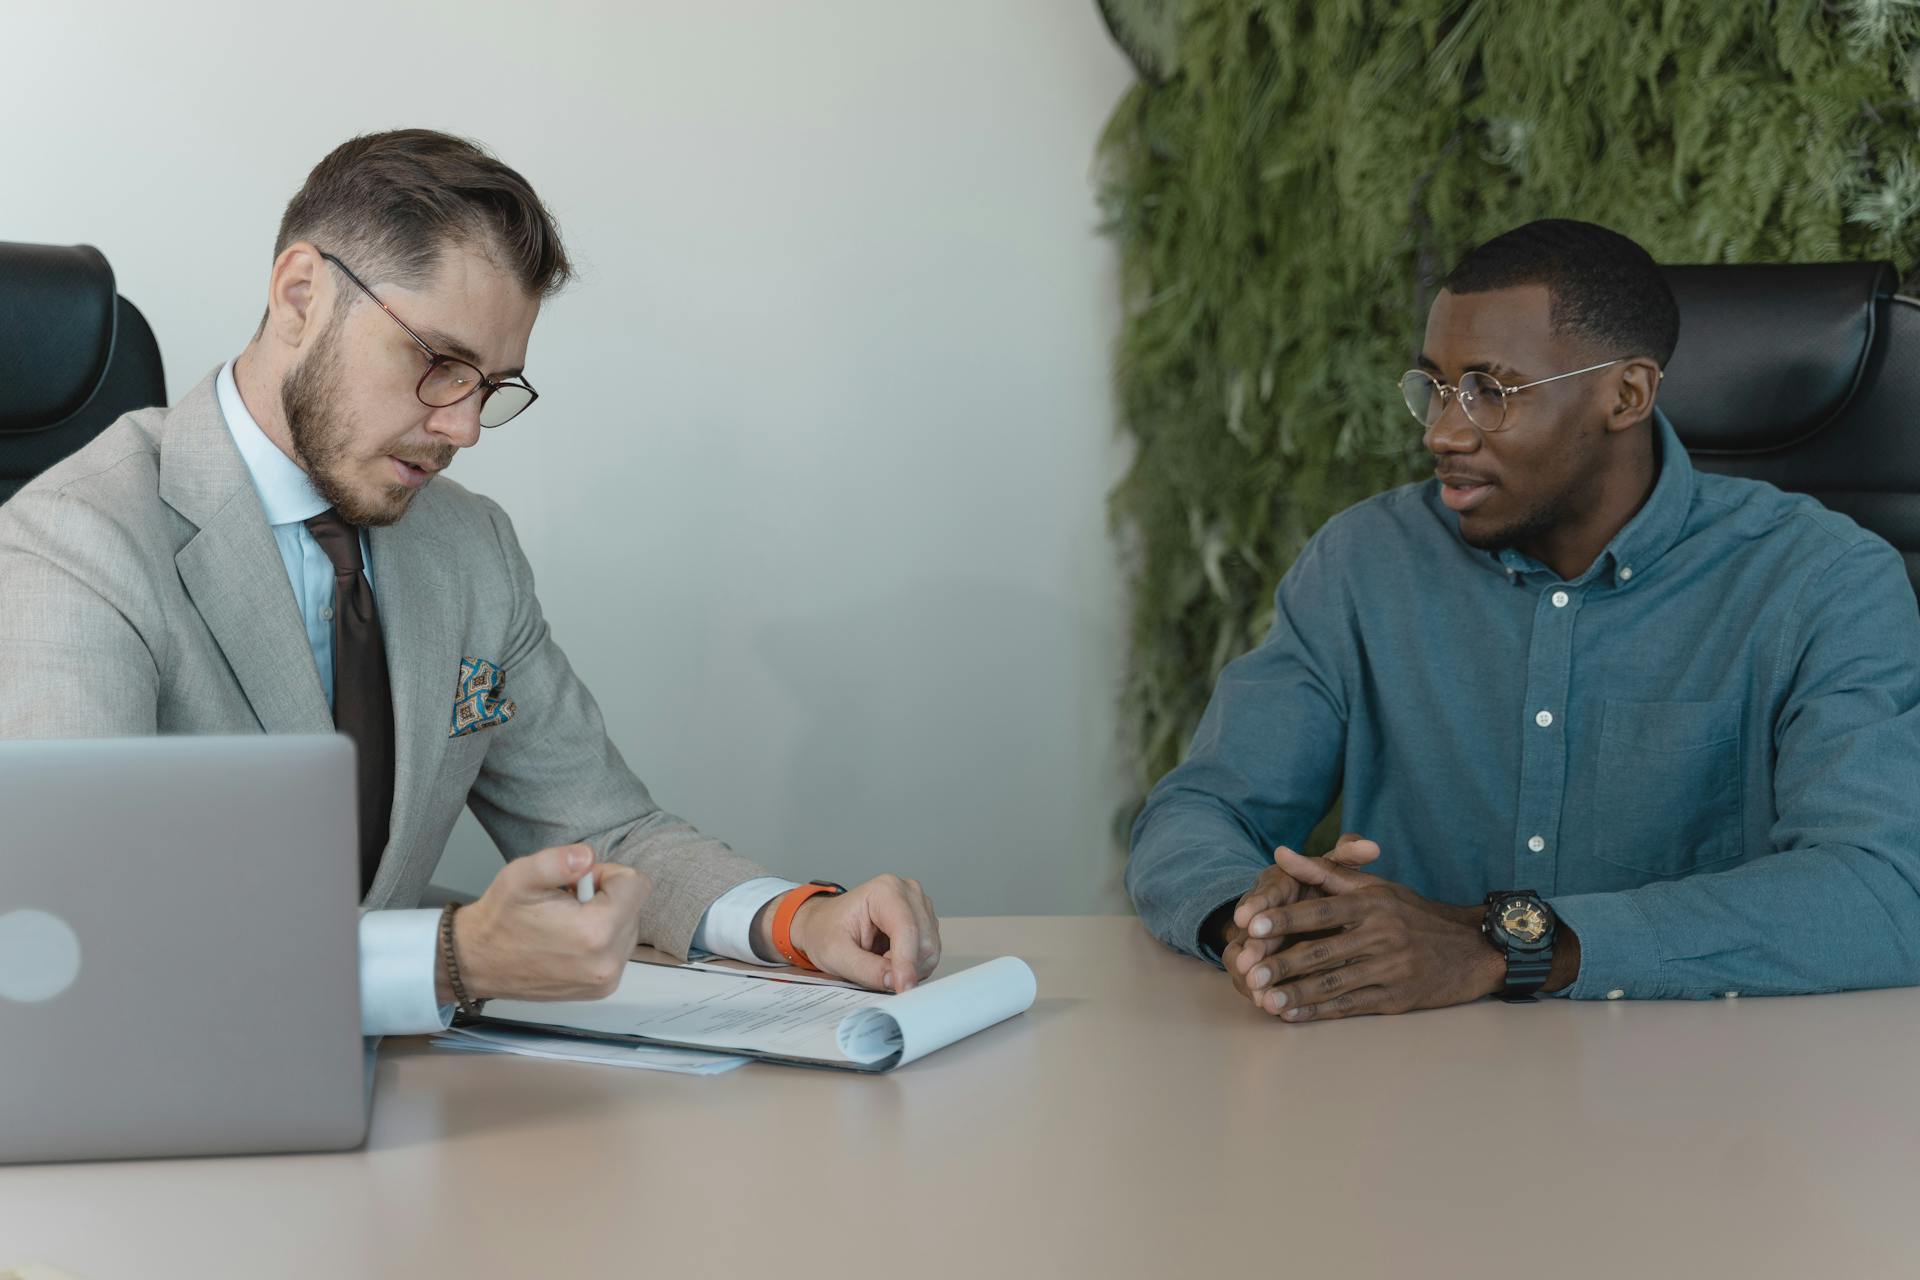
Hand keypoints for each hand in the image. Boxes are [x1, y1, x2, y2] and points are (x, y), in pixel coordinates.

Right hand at [444, 843, 650, 1002]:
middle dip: (605, 897)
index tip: (578, 883)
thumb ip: (558, 860)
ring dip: (604, 918)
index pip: (636, 884)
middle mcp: (608, 962)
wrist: (478, 963)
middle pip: (634, 906)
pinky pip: (619, 949)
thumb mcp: (521, 877)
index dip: (606, 875)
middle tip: (567, 903)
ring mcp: (607, 980)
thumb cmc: (500, 920)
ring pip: (629, 927)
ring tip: (566, 922)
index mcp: (596, 932)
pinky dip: (601, 938)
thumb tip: (587, 856)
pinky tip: (569, 940)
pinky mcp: (602, 988)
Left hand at [781, 874, 940, 992]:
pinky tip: (891, 959)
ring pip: (930, 949)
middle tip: (877, 972)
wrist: (822, 925)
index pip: (906, 929)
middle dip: (906, 966)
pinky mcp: (923, 921)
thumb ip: (865, 969)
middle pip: (924, 941)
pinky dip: (913, 965)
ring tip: (880, 962)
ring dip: (910, 967)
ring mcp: (918, 905)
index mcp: (885, 890)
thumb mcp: (835, 954)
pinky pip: (929, 952)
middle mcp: (908, 892)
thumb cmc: (825, 931)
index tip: (902, 988)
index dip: (906, 962)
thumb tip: (895, 981)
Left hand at [1240, 847, 1504, 1021]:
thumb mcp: (1375, 886)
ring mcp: (1390, 970)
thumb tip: (1281, 853)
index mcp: (1372, 904)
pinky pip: (1349, 1006)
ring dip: (1294, 993)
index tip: (1251, 925)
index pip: (1320, 910)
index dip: (1284, 919)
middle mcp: (1382, 935)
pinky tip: (1292, 1014)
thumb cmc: (1412, 914)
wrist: (1469, 950)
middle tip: (1247, 972)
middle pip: (1322, 951)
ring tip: (1263, 999)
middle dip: (1281, 963)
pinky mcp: (1395, 999)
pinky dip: (1318, 1011)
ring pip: (1333, 983)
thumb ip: (1325, 871)